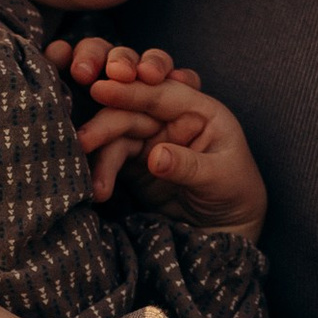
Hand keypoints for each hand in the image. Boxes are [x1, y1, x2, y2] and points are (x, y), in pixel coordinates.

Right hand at [47, 36, 267, 236]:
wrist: (228, 228)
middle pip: (130, 109)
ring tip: (93, 185)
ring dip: (98, 154)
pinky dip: (101, 172)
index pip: (161, 93)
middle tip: (82, 141)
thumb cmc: (235, 194)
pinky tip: (98, 191)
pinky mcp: (135, 161)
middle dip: (104, 124)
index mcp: (198, 109)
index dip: (131, 90)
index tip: (100, 88)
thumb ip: (189, 166)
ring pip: (115, 133)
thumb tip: (155, 157)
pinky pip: (111, 157)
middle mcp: (171, 118)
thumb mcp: (220, 179)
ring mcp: (151, 138)